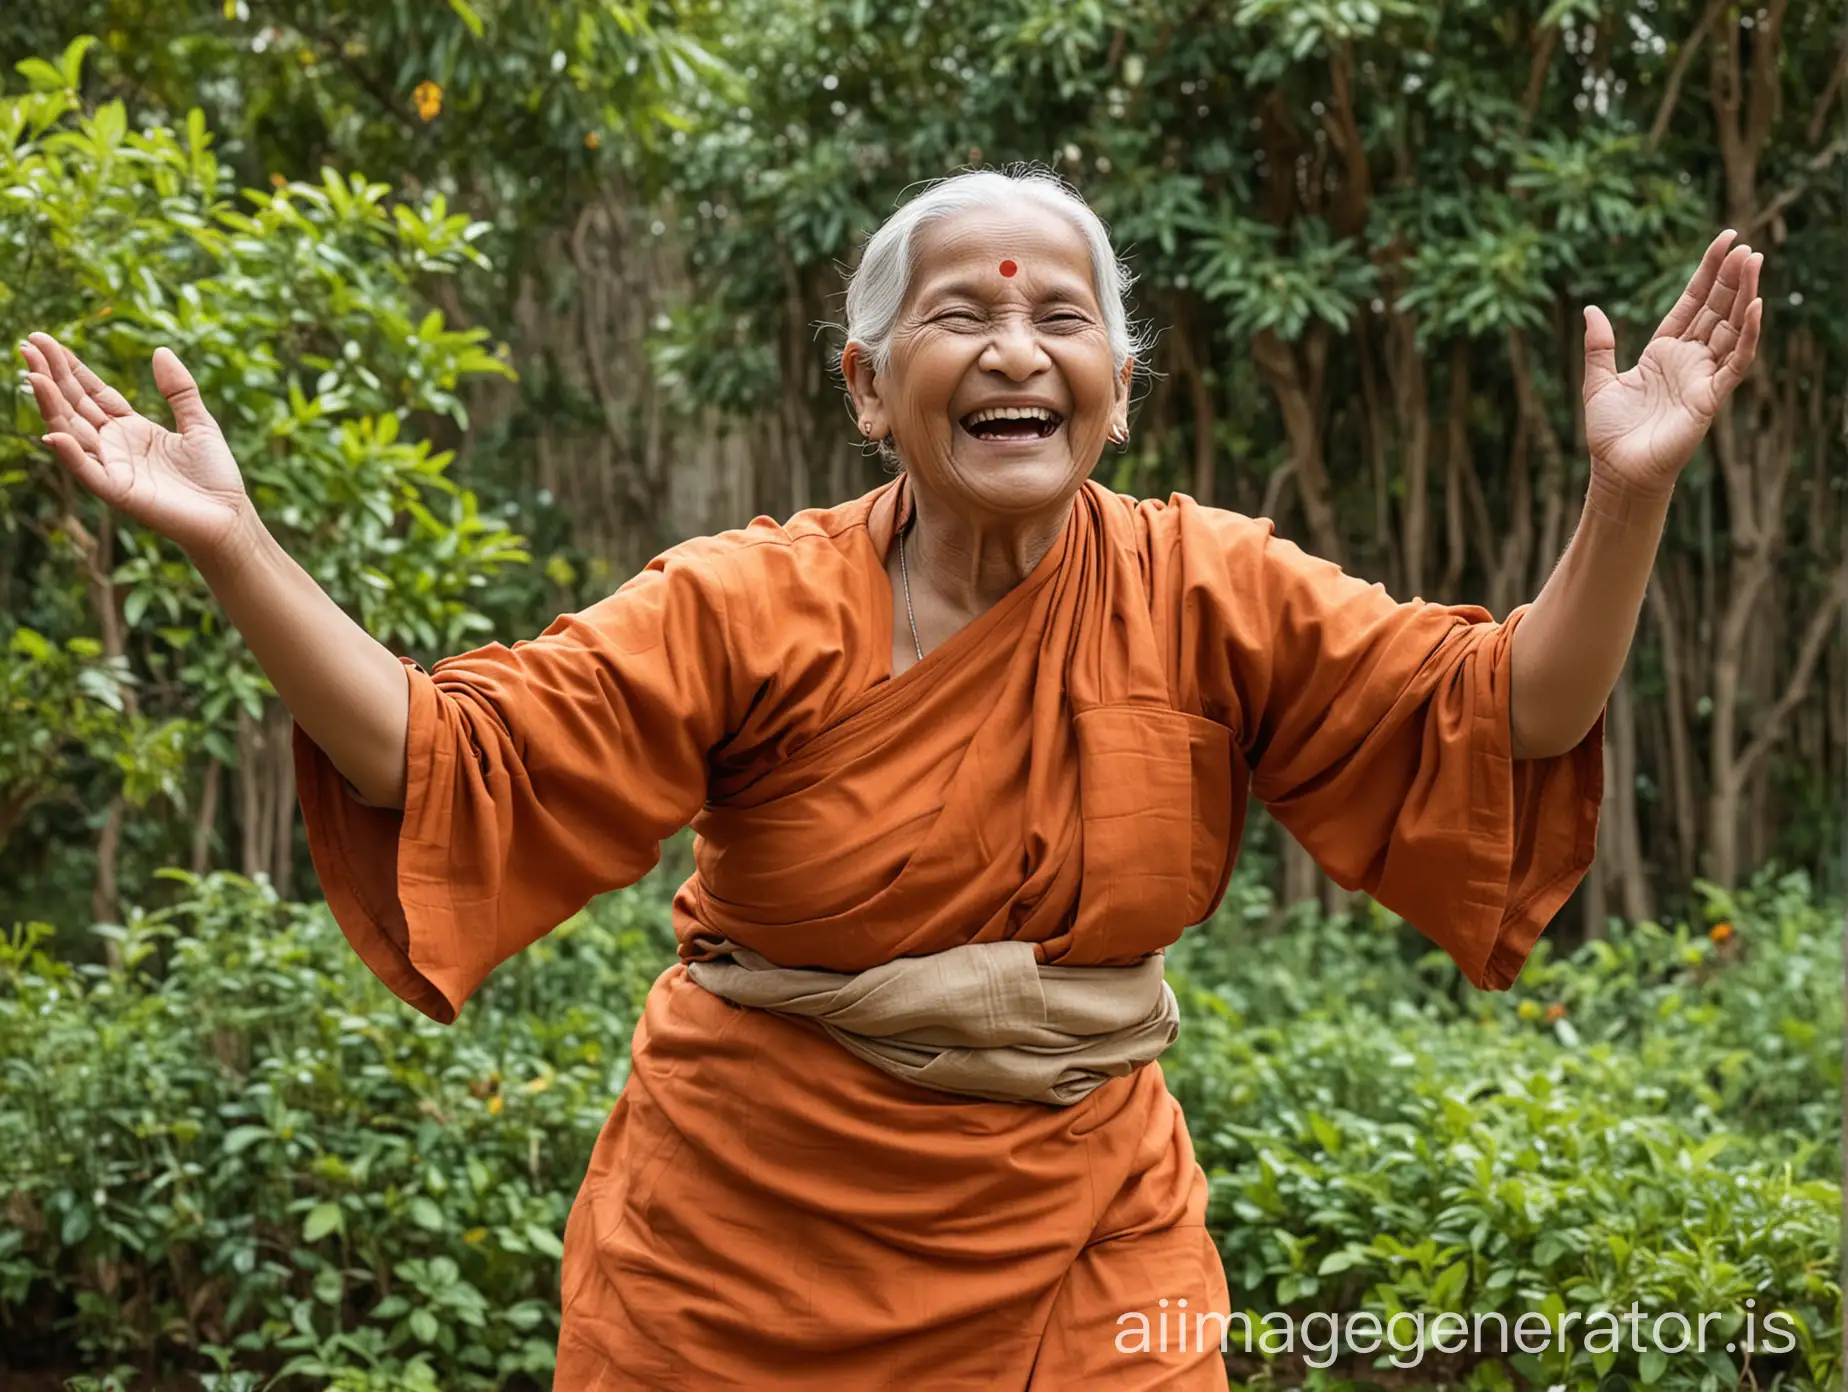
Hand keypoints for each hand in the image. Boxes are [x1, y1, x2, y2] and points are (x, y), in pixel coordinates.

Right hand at [21, 333, 251, 562]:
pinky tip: (53, 433)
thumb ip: (180, 390)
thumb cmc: (214, 475)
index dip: (70, 368)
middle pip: (75, 406)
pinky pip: (88, 471)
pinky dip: (70, 454)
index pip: (92, 393)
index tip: (46, 341)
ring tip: (34, 375)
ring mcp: (113, 468)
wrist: (230, 517)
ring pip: (72, 433)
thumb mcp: (200, 423)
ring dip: (51, 406)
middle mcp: (115, 446)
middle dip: (52, 377)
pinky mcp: (119, 492)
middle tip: (28, 345)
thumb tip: (161, 351)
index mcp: (131, 428)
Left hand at [1580, 230, 1763, 496]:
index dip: (1707, 273)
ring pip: (1732, 327)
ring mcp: (1703, 376)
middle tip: (1744, 245)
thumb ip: (1599, 345)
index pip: (1693, 303)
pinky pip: (1737, 361)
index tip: (1725, 241)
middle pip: (1717, 309)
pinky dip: (1749, 335)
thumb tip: (1590, 308)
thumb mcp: (1598, 381)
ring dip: (1744, 295)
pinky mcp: (1711, 396)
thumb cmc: (1610, 433)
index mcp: (1664, 351)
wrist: (1617, 470)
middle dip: (1730, 277)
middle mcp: (1689, 359)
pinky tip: (1757, 307)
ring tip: (1754, 261)